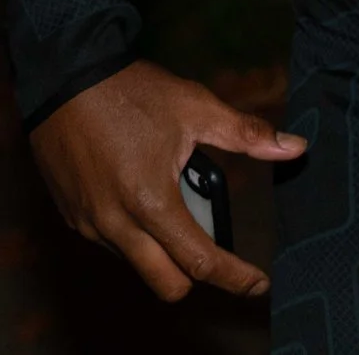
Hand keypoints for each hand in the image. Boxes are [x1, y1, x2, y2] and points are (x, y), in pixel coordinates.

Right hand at [29, 60, 304, 302]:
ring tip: (176, 204)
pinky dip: (134, 235)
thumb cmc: (131, 90)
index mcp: (152, 202)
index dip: (235, 278)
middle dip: (197, 275)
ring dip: (162, 250)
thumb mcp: (196, 107)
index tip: (258, 284)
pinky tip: (142, 197)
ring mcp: (88, 224)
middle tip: (218, 250)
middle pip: (167, 284)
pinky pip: (111, 244)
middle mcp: (116, 224)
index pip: (200, 261)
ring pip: (137, 264)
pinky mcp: (71, 216)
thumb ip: (246, 134)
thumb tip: (296, 148)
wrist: (63, 74)